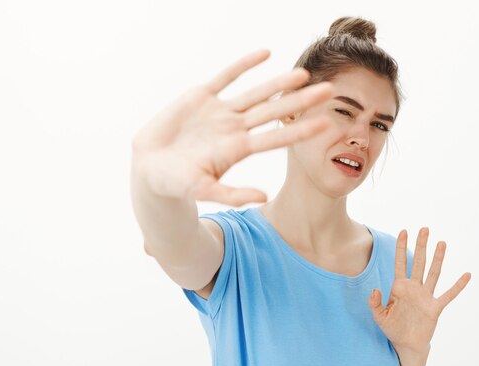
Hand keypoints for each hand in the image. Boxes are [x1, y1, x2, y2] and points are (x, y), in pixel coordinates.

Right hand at [131, 49, 342, 205]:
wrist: (149, 167)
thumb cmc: (176, 184)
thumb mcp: (203, 190)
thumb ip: (232, 194)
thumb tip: (264, 197)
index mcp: (238, 150)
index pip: (276, 138)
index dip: (300, 130)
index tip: (327, 124)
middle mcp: (235, 129)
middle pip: (273, 111)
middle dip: (300, 102)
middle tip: (329, 91)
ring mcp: (220, 111)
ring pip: (255, 93)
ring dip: (278, 83)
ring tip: (303, 73)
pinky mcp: (201, 97)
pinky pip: (226, 77)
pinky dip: (243, 65)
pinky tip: (264, 54)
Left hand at [368, 228, 471, 355]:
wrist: (406, 344)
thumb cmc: (392, 328)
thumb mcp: (379, 317)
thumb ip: (374, 303)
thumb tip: (374, 290)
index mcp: (399, 287)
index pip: (400, 263)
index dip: (402, 247)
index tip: (404, 231)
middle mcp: (414, 288)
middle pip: (419, 262)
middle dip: (421, 245)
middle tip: (425, 229)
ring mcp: (425, 296)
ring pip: (433, 273)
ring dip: (438, 259)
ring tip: (442, 243)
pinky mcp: (435, 307)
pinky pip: (448, 295)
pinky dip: (458, 286)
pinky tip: (466, 275)